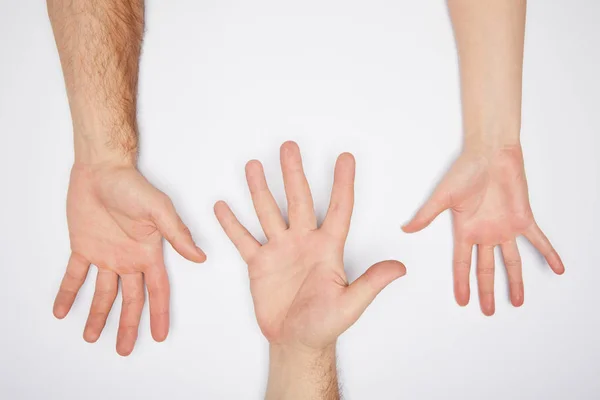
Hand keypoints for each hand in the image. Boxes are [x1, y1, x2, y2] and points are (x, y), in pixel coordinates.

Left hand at [53, 162, 205, 355]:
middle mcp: (130, 258)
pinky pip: (75, 275)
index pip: (157, 291)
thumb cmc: (132, 185)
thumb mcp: (159, 210)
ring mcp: (107, 255)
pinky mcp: (84, 247)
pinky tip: (62, 309)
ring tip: (91, 337)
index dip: (159, 314)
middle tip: (124, 349)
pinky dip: (69, 292)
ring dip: (98, 315)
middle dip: (127, 325)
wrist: (101, 169)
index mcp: (149, 253)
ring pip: (103, 293)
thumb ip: (177, 234)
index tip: (159, 335)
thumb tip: (199, 257)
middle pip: (130, 300)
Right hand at [214, 141, 405, 350]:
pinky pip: (243, 239)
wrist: (295, 343)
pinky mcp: (259, 263)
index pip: (338, 209)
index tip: (346, 157)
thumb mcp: (350, 305)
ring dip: (260, 189)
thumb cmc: (324, 325)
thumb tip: (400, 267)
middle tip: (289, 146)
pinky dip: (232, 223)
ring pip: (268, 212)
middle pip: (299, 200)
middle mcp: (304, 242)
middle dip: (293, 173)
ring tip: (252, 165)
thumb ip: (371, 283)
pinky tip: (223, 205)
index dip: (343, 183)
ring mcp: (280, 250)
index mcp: (328, 248)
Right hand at [403, 145, 563, 314]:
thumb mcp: (442, 197)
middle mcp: (485, 233)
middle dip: (487, 291)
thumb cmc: (465, 171)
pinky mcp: (523, 219)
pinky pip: (539, 240)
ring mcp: (505, 228)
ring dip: (516, 282)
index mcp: (465, 230)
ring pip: (512, 261)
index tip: (463, 300)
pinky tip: (558, 268)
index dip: (462, 283)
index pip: (462, 264)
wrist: (491, 154)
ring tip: (517, 301)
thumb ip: (426, 215)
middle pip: (486, 269)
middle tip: (487, 311)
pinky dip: (548, 254)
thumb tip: (406, 229)